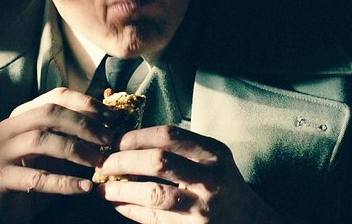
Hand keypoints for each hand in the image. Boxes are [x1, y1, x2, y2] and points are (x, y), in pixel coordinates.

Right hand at [0, 87, 116, 223]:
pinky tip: (85, 187)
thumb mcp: (56, 148)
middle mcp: (9, 127)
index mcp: (24, 114)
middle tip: (109, 139)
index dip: (87, 104)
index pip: (57, 97)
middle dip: (84, 124)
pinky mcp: (0, 179)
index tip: (112, 117)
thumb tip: (111, 120)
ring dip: (76, 150)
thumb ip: (74, 133)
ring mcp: (1, 152)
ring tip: (99, 162)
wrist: (3, 207)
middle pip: (49, 113)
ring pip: (41, 140)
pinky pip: (36, 178)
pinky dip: (64, 182)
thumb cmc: (34, 172)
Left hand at [95, 125, 284, 223]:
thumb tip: (128, 143)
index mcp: (213, 153)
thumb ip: (179, 148)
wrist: (247, 221)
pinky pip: (153, 219)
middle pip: (159, 162)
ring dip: (122, 190)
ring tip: (104, 188)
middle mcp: (209, 179)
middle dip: (125, 161)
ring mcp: (201, 207)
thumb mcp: (211, 158)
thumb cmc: (220, 182)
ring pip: (154, 195)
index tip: (118, 141)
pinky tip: (118, 204)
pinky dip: (131, 210)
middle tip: (105, 163)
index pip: (169, 135)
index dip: (138, 137)